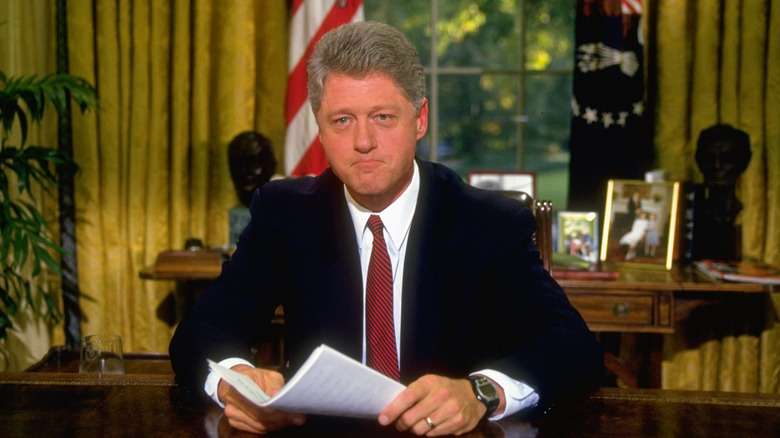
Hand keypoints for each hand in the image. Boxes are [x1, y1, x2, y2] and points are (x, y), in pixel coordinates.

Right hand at [218, 365, 305, 433]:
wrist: (240, 380)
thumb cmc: (257, 377)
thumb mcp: (268, 375)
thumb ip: (274, 385)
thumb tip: (277, 395)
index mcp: (238, 385)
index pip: (257, 403)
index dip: (275, 410)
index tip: (292, 411)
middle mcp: (232, 401)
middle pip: (259, 417)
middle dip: (281, 419)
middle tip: (298, 418)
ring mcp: (232, 413)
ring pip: (258, 425)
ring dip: (277, 424)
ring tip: (293, 419)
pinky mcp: (235, 422)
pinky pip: (255, 429)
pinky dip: (270, 426)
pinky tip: (280, 422)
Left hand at [378, 374, 499, 435]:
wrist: (472, 395)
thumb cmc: (443, 389)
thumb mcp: (429, 383)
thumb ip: (412, 393)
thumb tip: (391, 409)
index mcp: (430, 383)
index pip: (408, 397)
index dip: (393, 410)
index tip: (383, 419)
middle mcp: (441, 395)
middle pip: (411, 417)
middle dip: (402, 423)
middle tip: (401, 424)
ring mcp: (451, 410)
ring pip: (421, 429)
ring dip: (415, 428)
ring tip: (418, 422)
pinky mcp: (458, 423)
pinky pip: (433, 434)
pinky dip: (429, 432)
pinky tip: (433, 424)